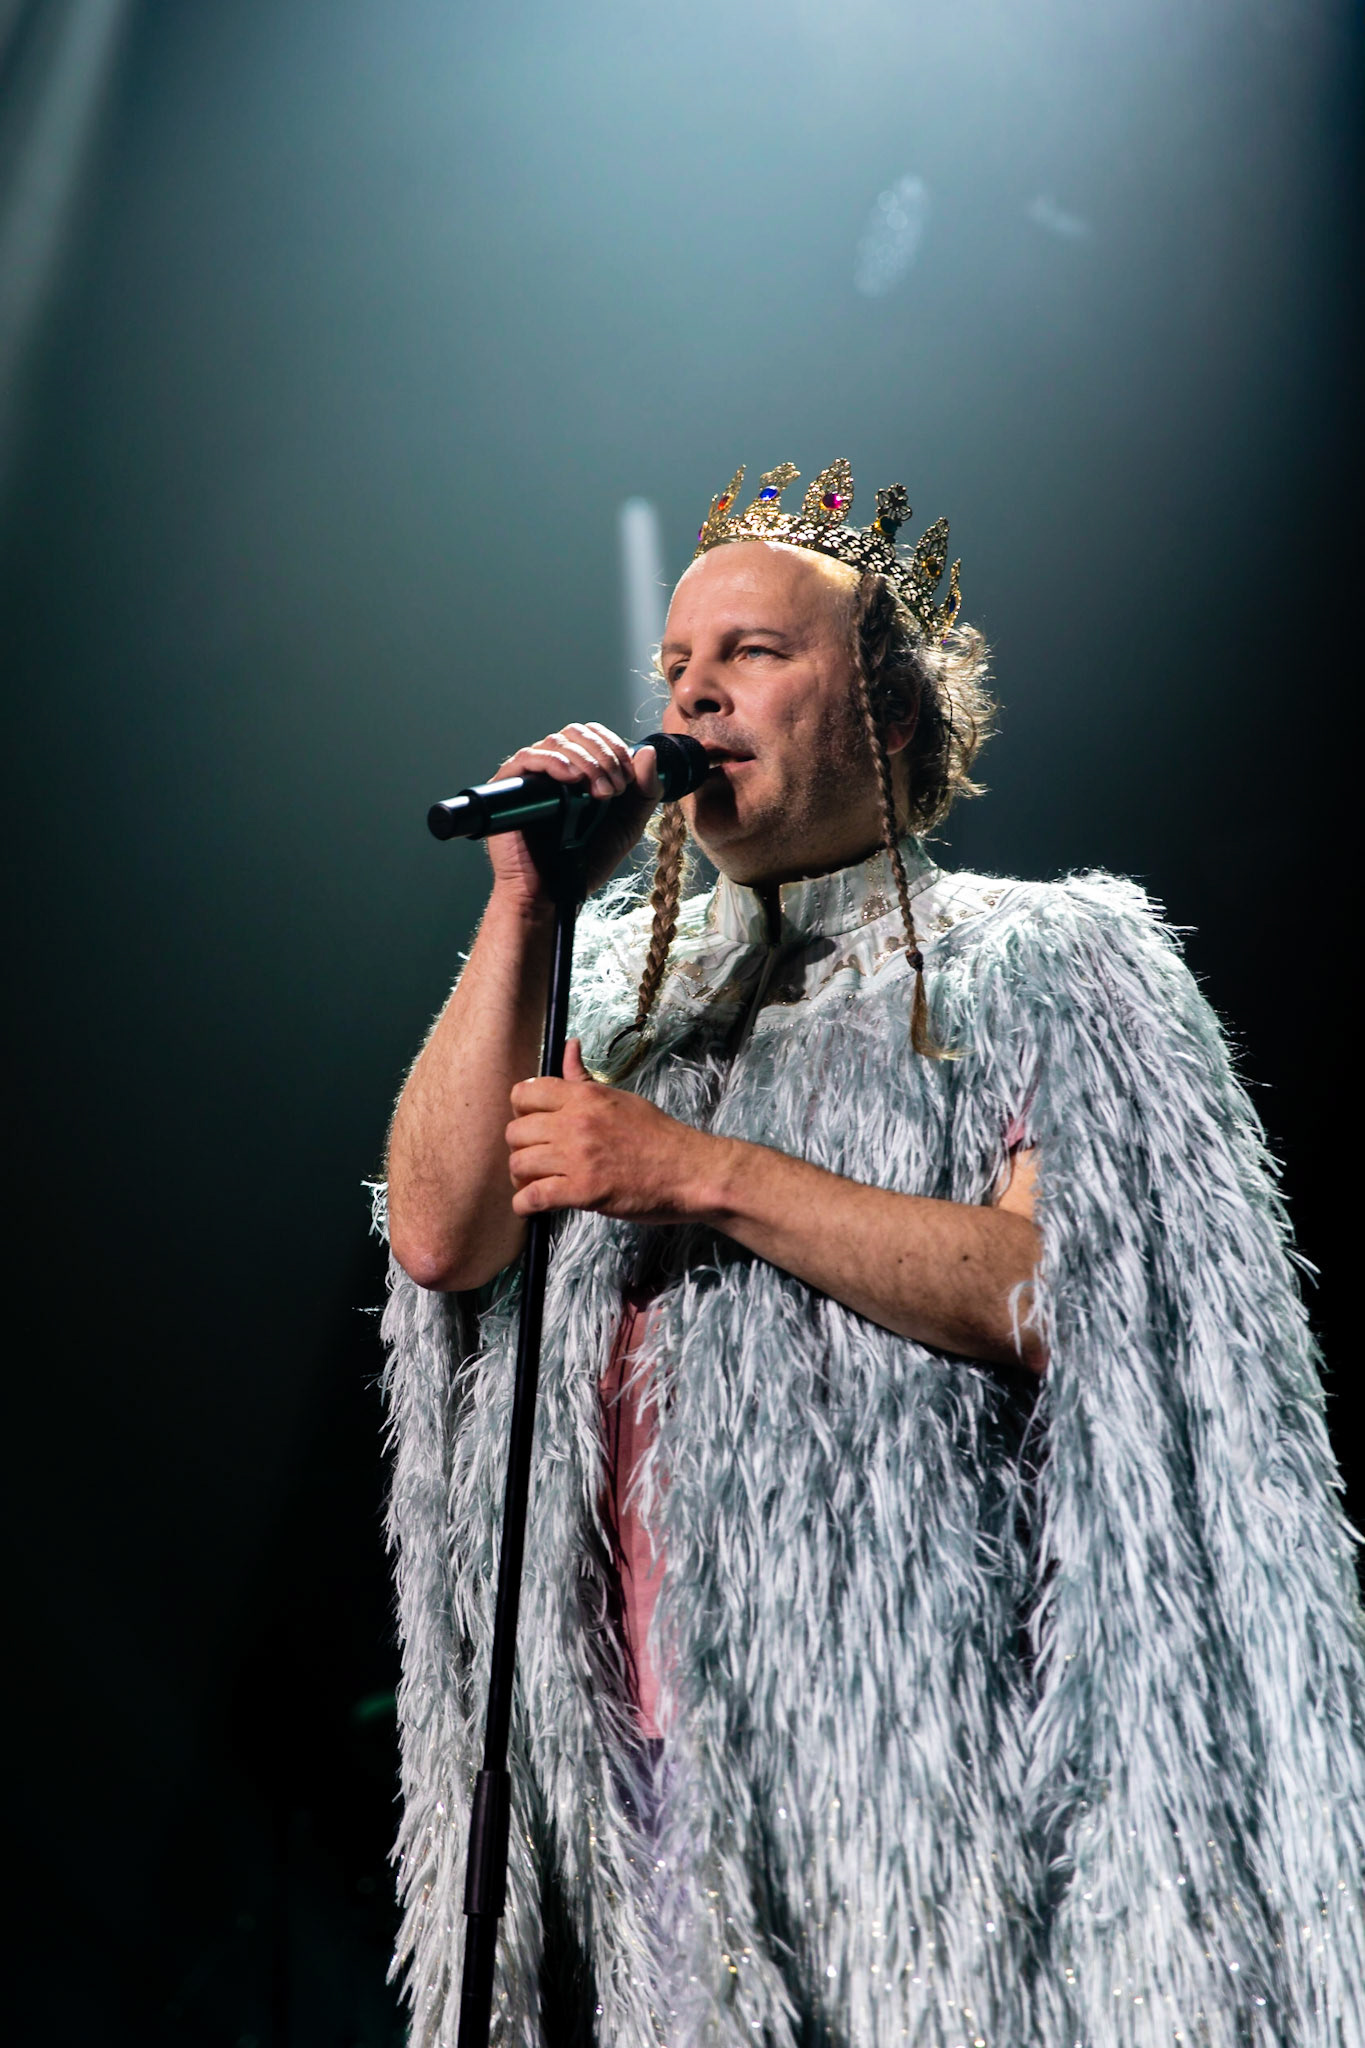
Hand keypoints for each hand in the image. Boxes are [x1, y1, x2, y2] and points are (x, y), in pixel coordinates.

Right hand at [485, 722, 660, 914]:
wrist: (555, 893)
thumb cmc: (585, 862)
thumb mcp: (628, 825)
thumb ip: (644, 792)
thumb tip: (647, 751)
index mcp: (579, 771)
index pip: (594, 736)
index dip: (614, 747)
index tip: (628, 778)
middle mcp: (554, 768)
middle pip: (576, 733)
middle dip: (603, 754)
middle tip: (614, 788)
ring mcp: (531, 777)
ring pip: (556, 742)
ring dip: (586, 760)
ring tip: (600, 793)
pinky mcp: (508, 787)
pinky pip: (527, 757)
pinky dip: (554, 761)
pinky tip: (572, 778)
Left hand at [506, 1040, 715, 1221]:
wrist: (689, 1170)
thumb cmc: (658, 1135)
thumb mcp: (620, 1097)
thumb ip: (583, 1078)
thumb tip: (569, 1046)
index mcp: (584, 1096)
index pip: (524, 1093)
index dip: (520, 1111)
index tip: (532, 1125)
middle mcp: (575, 1122)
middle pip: (515, 1132)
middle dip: (520, 1149)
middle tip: (535, 1159)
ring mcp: (578, 1157)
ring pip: (519, 1165)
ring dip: (521, 1179)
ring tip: (535, 1184)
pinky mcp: (583, 1191)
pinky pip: (533, 1198)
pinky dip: (525, 1206)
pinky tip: (533, 1206)